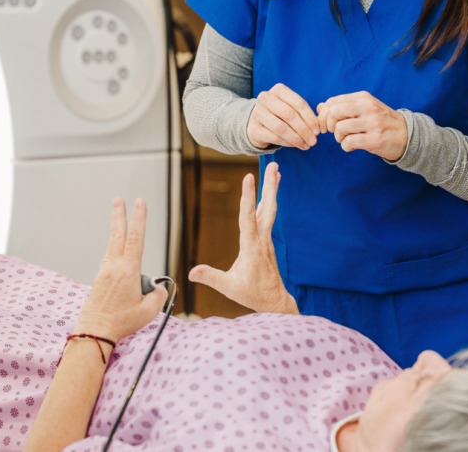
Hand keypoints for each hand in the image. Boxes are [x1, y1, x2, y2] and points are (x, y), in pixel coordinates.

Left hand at [74, 198, 168, 342]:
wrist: (94, 332)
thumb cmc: (121, 322)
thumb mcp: (149, 311)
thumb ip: (158, 295)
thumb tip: (158, 288)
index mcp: (127, 271)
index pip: (135, 238)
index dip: (139, 219)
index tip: (139, 202)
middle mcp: (113, 267)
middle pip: (118, 235)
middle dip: (119, 215)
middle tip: (119, 199)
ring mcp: (104, 272)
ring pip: (113, 246)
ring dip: (117, 231)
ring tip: (119, 219)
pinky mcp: (99, 280)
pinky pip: (110, 260)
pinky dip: (115, 251)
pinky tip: (119, 256)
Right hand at [188, 162, 297, 313]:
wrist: (274, 301)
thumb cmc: (252, 294)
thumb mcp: (229, 287)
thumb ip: (211, 277)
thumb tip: (192, 273)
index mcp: (252, 246)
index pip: (248, 216)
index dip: (247, 196)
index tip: (249, 177)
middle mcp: (261, 238)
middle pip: (267, 207)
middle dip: (270, 186)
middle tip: (274, 165)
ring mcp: (266, 239)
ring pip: (270, 209)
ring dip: (272, 190)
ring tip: (275, 171)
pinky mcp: (267, 241)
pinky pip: (269, 216)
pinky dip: (269, 202)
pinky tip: (269, 195)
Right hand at [247, 83, 319, 149]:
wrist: (256, 123)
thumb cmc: (280, 115)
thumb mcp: (292, 108)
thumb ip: (305, 113)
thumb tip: (320, 122)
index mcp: (279, 89)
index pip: (299, 103)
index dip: (310, 118)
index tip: (318, 131)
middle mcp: (266, 98)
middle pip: (290, 115)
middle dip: (304, 130)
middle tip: (313, 141)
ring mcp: (258, 112)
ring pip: (282, 128)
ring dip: (297, 139)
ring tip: (306, 146)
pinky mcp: (253, 128)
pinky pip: (274, 137)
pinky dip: (288, 143)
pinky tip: (295, 146)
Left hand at [316, 91, 408, 161]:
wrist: (407, 134)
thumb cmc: (381, 121)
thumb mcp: (364, 108)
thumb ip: (342, 106)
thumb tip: (319, 107)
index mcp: (363, 98)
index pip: (333, 101)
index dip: (324, 114)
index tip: (327, 123)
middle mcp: (368, 108)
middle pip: (334, 112)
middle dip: (327, 124)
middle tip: (332, 132)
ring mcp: (372, 124)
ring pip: (340, 128)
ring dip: (338, 137)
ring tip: (344, 139)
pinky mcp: (374, 140)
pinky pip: (349, 142)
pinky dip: (345, 146)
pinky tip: (351, 146)